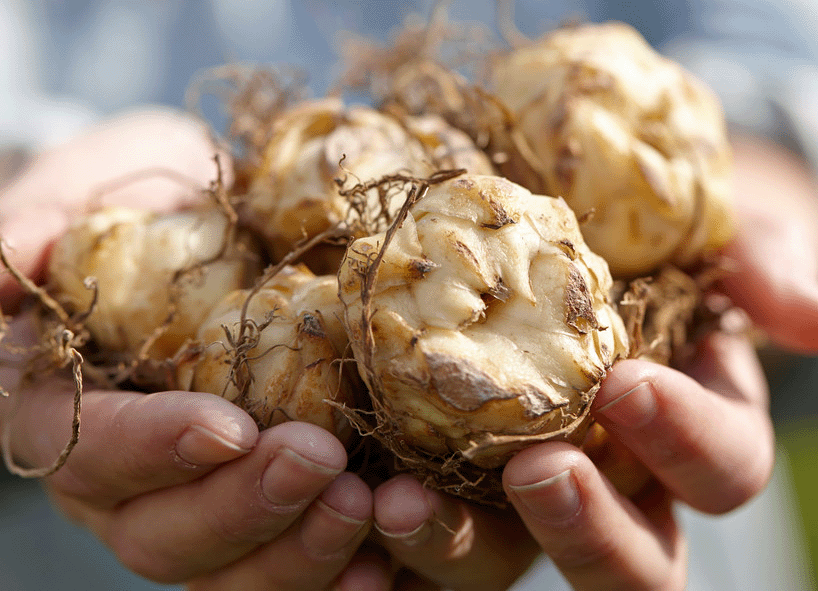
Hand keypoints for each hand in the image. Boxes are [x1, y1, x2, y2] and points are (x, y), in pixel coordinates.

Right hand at [0, 111, 389, 590]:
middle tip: (321, 464)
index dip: (152, 447)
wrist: (195, 226)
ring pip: (228, 570)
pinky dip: (335, 568)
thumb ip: (38, 225)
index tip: (227, 426)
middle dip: (241, 509)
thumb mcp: (84, 190)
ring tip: (366, 510)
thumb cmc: (133, 204)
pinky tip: (387, 561)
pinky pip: (286, 559)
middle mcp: (123, 478)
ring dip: (297, 552)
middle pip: (161, 534)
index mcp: (64, 408)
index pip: (89, 448)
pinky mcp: (261, 500)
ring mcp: (194, 499)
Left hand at [371, 135, 815, 590]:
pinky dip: (398, 525)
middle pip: (629, 562)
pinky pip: (434, 517)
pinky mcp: (457, 472)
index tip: (629, 384)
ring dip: (462, 544)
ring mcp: (540, 489)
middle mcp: (626, 486)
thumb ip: (765, 271)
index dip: (686, 441)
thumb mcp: (732, 236)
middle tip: (536, 472)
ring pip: (516, 560)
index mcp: (699, 438)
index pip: (719, 471)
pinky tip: (353, 494)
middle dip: (586, 529)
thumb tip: (799, 317)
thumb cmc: (676, 239)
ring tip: (401, 504)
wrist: (600, 233)